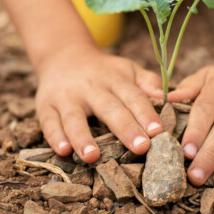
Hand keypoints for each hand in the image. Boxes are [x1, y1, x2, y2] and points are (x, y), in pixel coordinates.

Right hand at [35, 44, 163, 161]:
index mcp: (115, 80)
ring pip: (74, 117)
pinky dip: (55, 137)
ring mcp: (66, 97)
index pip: (133, 96)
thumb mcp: (127, 69)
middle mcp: (91, 87)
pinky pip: (49, 122)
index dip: (146, 113)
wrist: (64, 57)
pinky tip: (63, 151)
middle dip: (125, 128)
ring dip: (83, 137)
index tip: (158, 132)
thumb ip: (148, 82)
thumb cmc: (104, 72)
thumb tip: (168, 97)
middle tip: (141, 148)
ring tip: (93, 156)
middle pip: (109, 108)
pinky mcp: (45, 106)